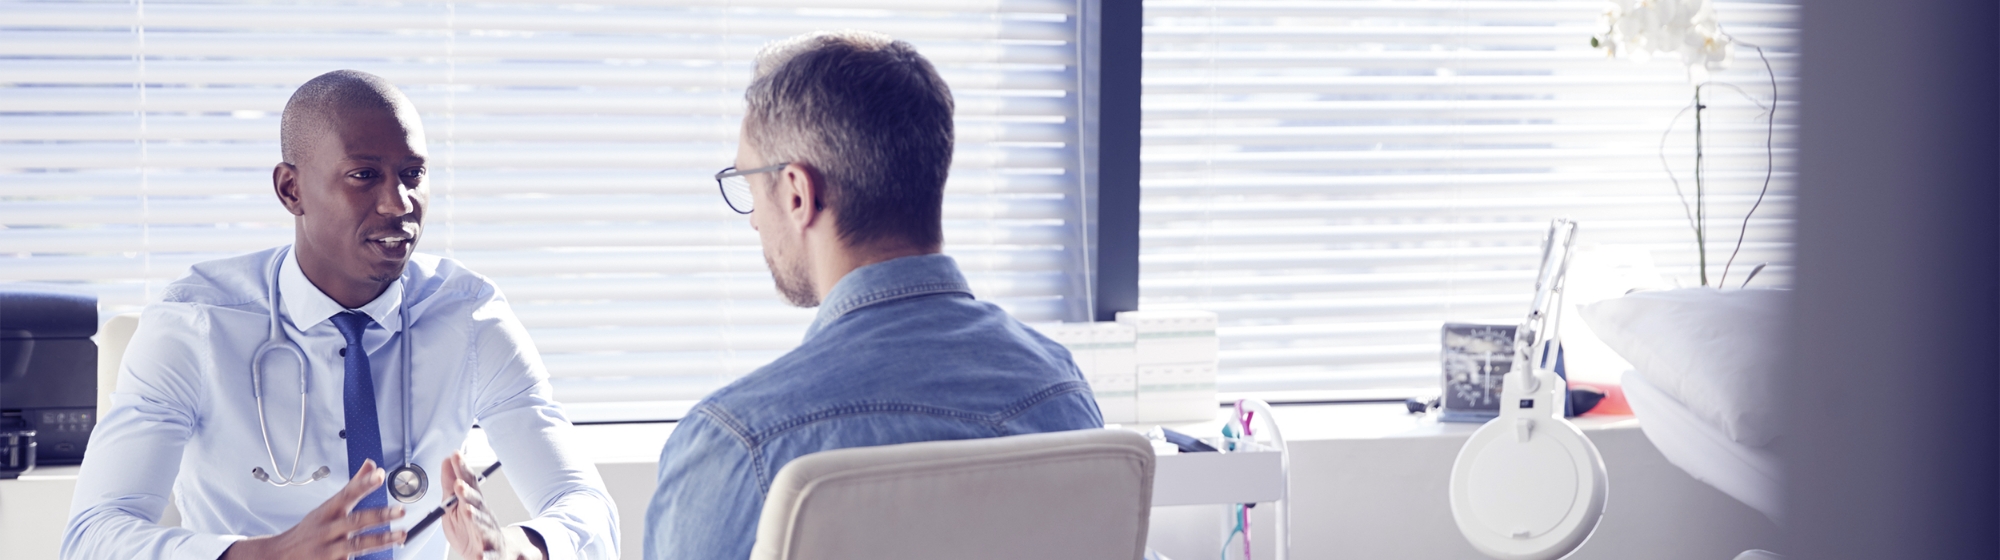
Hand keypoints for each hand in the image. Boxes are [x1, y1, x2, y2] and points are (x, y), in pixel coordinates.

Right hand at [221, 459, 405, 559]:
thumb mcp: (327, 507)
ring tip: (400, 534)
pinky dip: (366, 559)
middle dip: (379, 516)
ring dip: (380, 540)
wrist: (280, 556)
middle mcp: (328, 530)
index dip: (363, 484)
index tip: (380, 475)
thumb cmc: (311, 530)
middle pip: (355, 521)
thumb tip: (372, 465)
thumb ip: (353, 487)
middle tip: (401, 510)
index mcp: (328, 512)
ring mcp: (328, 550)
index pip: (346, 494)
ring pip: (356, 544)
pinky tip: (385, 558)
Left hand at [440, 452, 546, 559]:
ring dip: (476, 517)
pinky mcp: (491, 555)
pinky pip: (491, 556)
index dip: (462, 469)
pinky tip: (482, 556)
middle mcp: (483, 516)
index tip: (455, 455)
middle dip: (468, 493)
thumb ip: (450, 486)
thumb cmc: (472, 530)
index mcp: (473, 504)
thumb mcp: (457, 506)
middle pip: (476, 502)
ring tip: (467, 511)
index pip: (468, 483)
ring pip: (483, 525)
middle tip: (459, 485)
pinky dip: (488, 557)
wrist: (496, 554)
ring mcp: (489, 535)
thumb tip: (447, 460)